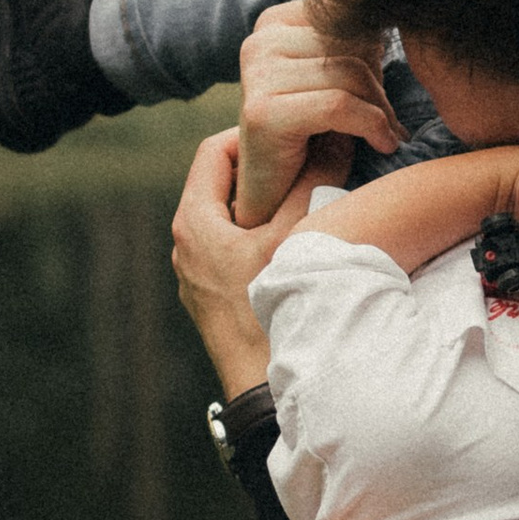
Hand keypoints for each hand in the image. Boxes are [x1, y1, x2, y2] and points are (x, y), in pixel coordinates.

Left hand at [171, 125, 317, 394]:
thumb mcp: (294, 238)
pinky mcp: (209, 294)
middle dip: (261, 168)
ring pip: (228, 216)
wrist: (258, 386)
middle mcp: (185, 243)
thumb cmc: (269, 311)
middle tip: (302, 161)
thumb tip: (333, 141)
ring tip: (302, 199)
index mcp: (194, 220)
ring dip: (261, 203)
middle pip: (222, 182)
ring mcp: (195, 271)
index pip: (215, 150)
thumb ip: (312, 184)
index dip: (252, 133)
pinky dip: (257, 234)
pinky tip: (291, 243)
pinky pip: (230, 247)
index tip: (289, 135)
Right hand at [235, 0, 403, 225]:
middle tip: (389, 119)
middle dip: (379, 84)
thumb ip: (353, 46)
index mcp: (274, 25)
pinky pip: (340, 105)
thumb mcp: (335, 80)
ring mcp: (257, 76)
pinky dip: (373, 126)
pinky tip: (384, 144)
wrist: (277, 201)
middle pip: (351, 42)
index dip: (375, 52)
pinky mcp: (264, 113)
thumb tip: (395, 19)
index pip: (349, 15)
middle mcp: (259, 43)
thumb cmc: (314, 139)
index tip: (379, 90)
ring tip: (387, 134)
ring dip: (380, 109)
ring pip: (350, 73)